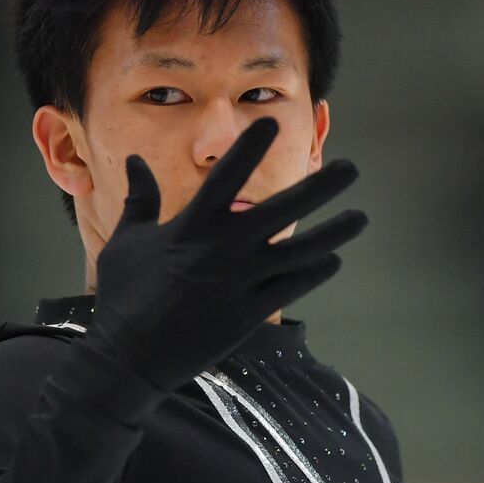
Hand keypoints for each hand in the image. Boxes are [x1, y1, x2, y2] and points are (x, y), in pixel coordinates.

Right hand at [87, 117, 365, 391]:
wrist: (128, 359)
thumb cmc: (123, 297)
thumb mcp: (125, 242)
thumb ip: (139, 199)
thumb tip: (136, 162)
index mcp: (192, 225)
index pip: (227, 176)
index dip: (250, 147)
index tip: (273, 123)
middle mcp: (222, 249)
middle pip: (283, 209)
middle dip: (321, 187)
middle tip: (352, 168)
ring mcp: (239, 282)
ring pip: (300, 252)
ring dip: (334, 233)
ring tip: (361, 218)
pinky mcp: (249, 314)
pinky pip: (292, 287)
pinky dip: (315, 272)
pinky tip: (333, 260)